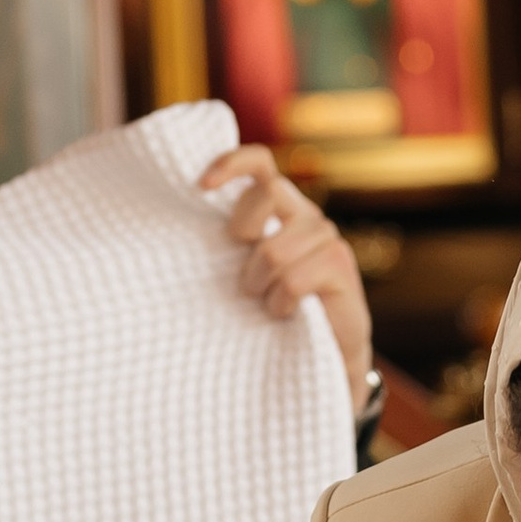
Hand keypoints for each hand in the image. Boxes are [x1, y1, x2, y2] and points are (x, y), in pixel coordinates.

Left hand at [198, 143, 377, 417]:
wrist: (325, 358)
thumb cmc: (276, 313)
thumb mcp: (247, 271)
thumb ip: (233, 244)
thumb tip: (181, 224)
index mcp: (281, 208)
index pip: (261, 163)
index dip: (232, 164)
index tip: (201, 186)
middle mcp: (307, 215)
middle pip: (267, 195)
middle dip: (245, 239)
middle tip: (248, 282)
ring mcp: (327, 238)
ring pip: (274, 249)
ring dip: (262, 286)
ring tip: (269, 304)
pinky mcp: (339, 266)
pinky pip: (293, 279)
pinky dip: (281, 303)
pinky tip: (287, 313)